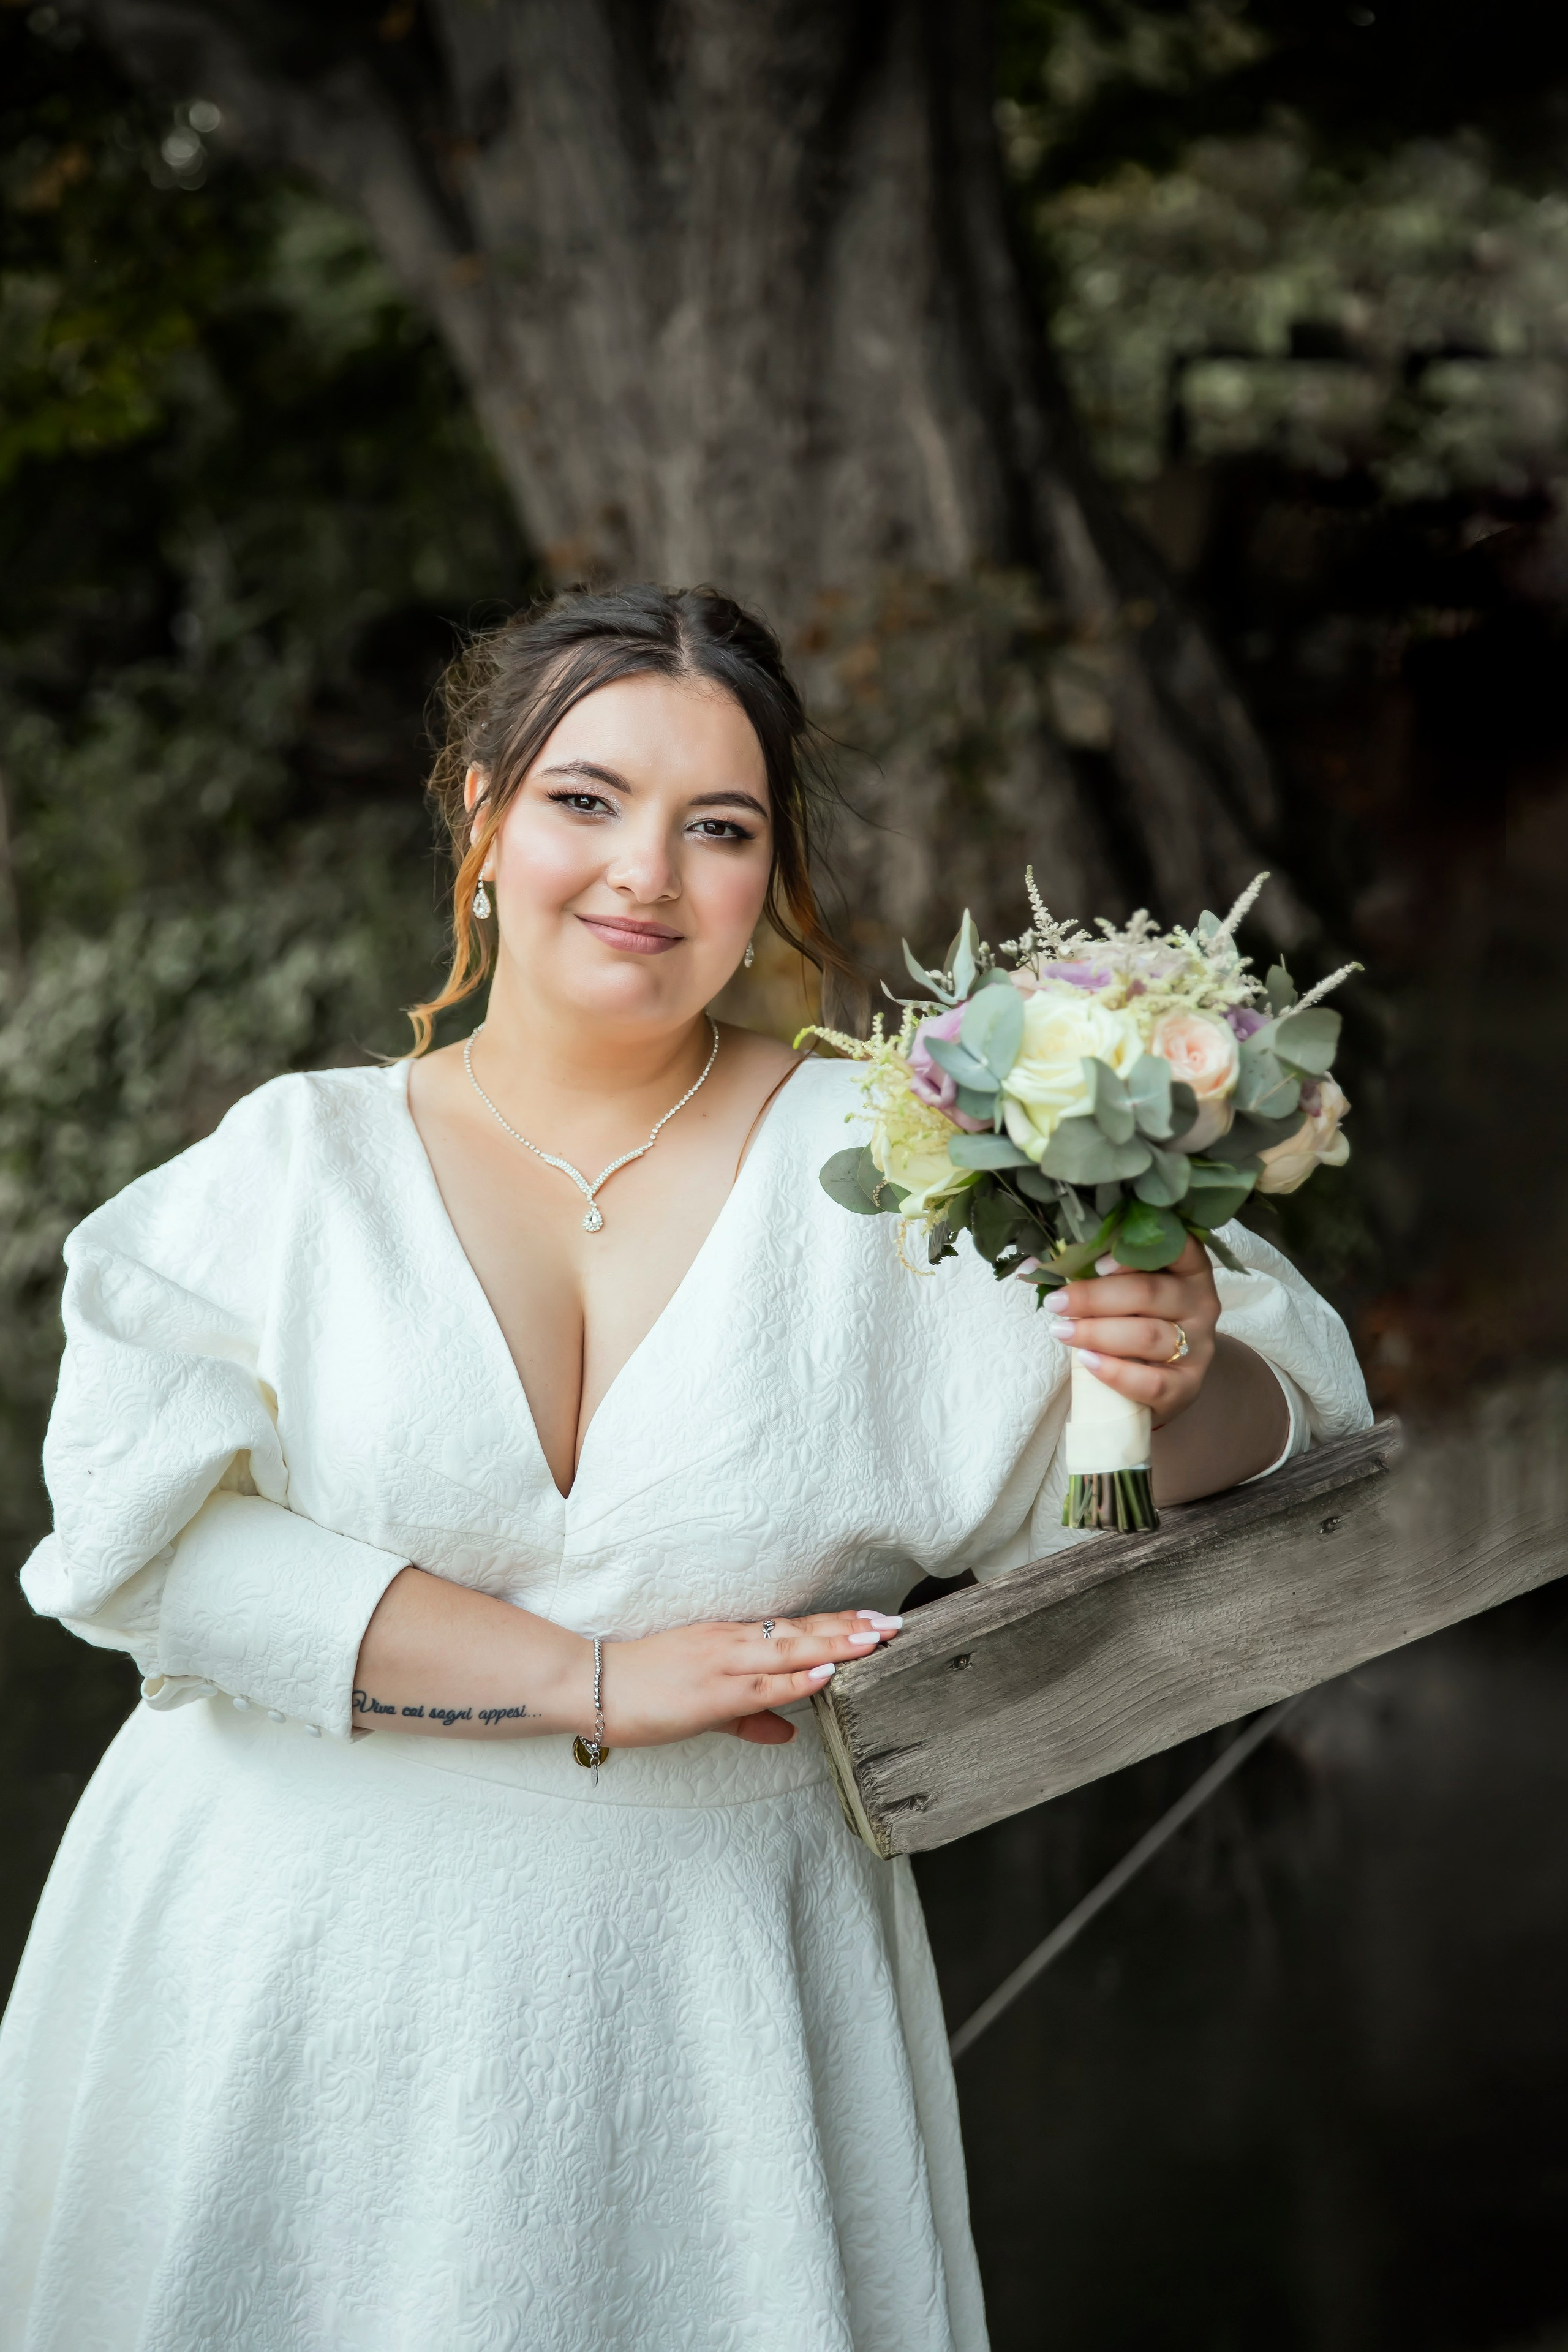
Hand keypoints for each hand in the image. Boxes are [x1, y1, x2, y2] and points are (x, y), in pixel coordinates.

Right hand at [599, 1610, 901, 1749]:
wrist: (591, 1685)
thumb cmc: (644, 1691)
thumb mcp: (705, 1705)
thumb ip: (749, 1717)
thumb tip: (787, 1733)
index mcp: (730, 1639)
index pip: (794, 1626)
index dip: (836, 1623)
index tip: (874, 1619)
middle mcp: (731, 1642)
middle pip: (802, 1631)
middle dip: (851, 1629)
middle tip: (895, 1624)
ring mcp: (722, 1663)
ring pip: (789, 1650)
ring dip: (835, 1645)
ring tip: (875, 1641)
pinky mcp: (710, 1691)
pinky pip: (761, 1684)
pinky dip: (795, 1679)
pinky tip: (825, 1673)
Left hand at [1043, 1235, 1220, 1427]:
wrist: (1160, 1379)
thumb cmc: (1135, 1322)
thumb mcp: (1123, 1291)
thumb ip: (1092, 1272)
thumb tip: (1032, 1265)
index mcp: (1188, 1269)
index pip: (1175, 1247)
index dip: (1134, 1252)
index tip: (1096, 1262)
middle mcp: (1201, 1303)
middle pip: (1149, 1293)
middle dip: (1095, 1297)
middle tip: (1056, 1302)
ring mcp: (1199, 1347)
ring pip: (1148, 1336)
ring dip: (1097, 1333)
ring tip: (1061, 1331)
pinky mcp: (1188, 1386)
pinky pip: (1151, 1381)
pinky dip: (1115, 1371)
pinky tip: (1086, 1361)